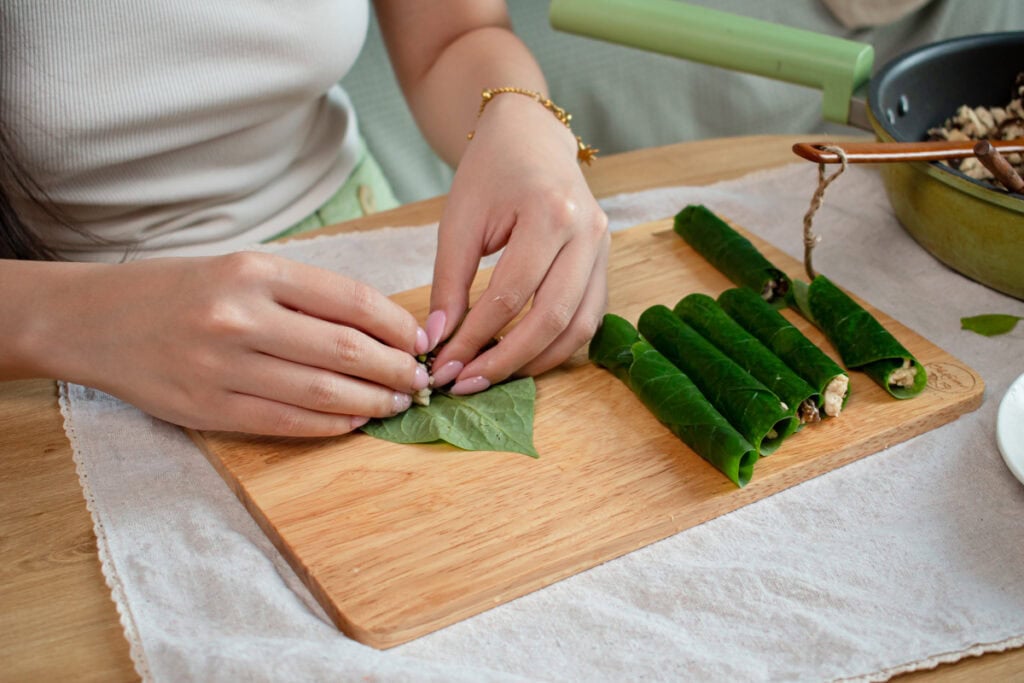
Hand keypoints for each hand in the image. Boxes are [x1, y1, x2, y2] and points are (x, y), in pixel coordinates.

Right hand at [35, 253, 428, 434]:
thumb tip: (380, 326)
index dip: (398, 325)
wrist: (92, 320)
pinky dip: (331, 425)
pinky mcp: (208, 409)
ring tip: (396, 403)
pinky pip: (288, 423)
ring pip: (323, 393)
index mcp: (254, 271)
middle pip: (346, 350)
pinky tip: (355, 421)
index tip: (420, 340)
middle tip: (419, 380)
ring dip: (372, 402)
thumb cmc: (179, 289)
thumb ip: (305, 295)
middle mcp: (240, 316)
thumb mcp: (240, 269)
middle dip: (396, 369)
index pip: (352, 300)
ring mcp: (222, 367)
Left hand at [427, 93, 609, 392]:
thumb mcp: (458, 222)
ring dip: (535, 362)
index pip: (511, 294)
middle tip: (465, 383)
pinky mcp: (605, 263)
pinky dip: (556, 346)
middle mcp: (587, 233)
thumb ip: (449, 283)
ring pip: (579, 327)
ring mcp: (603, 249)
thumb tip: (437, 341)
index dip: (475, 337)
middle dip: (506, 360)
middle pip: (552, 318)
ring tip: (491, 377)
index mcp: (550, 213)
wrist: (530, 138)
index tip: (443, 365)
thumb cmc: (490, 173)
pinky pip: (588, 318)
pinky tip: (521, 358)